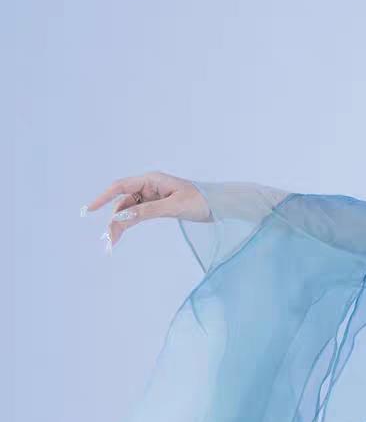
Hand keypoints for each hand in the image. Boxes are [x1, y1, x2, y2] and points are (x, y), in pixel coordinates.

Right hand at [82, 170, 211, 251]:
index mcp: (152, 180)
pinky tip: (121, 233)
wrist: (220, 205)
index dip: (103, 198)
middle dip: (114, 220)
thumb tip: (123, 217)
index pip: (121, 187)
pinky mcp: (158, 206)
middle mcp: (150, 186)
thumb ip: (148, 211)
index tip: (89, 210)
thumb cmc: (202, 201)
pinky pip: (138, 214)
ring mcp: (153, 196)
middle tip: (109, 240)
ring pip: (129, 210)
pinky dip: (130, 223)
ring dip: (120, 224)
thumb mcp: (175, 206)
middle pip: (123, 202)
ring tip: (112, 242)